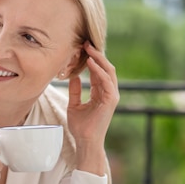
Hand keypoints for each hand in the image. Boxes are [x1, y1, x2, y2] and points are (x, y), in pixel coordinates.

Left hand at [67, 42, 118, 174]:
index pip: (98, 71)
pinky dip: (98, 71)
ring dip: (98, 59)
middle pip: (105, 68)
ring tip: (88, 48)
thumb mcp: (74, 105)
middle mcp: (108, 92)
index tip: (82, 48)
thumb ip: (75, 90)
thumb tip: (73, 76)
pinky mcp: (111, 100)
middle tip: (85, 43)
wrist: (85, 141)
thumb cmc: (80, 127)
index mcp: (101, 93)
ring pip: (108, 71)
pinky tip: (90, 63)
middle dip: (96, 54)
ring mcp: (111, 96)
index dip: (91, 59)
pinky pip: (106, 81)